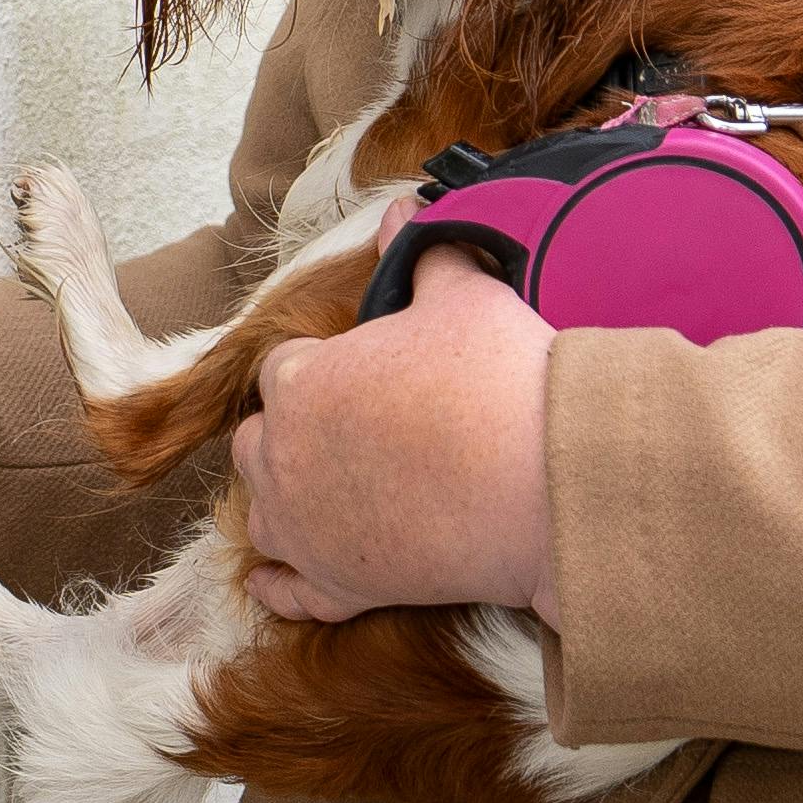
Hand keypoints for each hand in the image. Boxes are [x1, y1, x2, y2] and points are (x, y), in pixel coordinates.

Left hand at [230, 264, 556, 621]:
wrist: (545, 484)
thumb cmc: (500, 380)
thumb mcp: (463, 295)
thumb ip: (423, 253)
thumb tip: (402, 210)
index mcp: (301, 382)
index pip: (284, 370)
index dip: (321, 370)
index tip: (358, 378)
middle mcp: (283, 457)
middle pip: (258, 442)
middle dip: (292, 434)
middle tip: (348, 433)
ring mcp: (305, 529)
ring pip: (262, 515)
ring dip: (281, 503)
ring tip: (318, 497)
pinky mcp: (339, 587)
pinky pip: (289, 593)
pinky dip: (282, 586)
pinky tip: (278, 581)